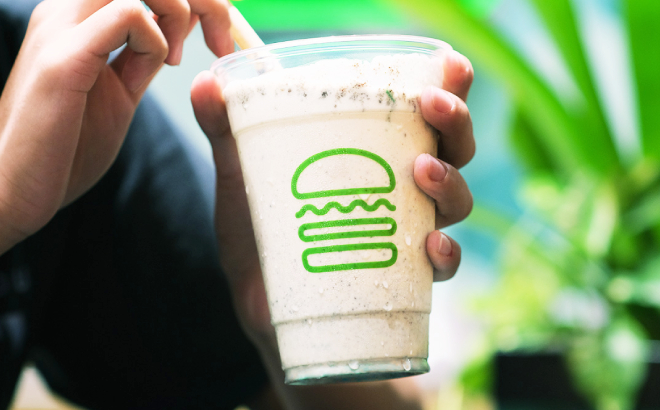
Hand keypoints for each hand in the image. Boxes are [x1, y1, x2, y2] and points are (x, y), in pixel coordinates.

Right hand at [0, 0, 232, 252]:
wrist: (17, 188)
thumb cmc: (66, 146)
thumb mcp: (120, 94)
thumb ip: (143, 59)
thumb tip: (172, 37)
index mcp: (82, 18)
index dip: (198, 2)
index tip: (222, 44)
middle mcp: (69, 12)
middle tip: (220, 44)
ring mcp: (63, 29)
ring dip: (178, 10)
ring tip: (176, 59)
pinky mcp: (63, 59)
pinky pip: (127, 14)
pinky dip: (156, 39)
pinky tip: (156, 68)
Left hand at [191, 48, 474, 408]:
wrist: (262, 311)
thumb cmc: (260, 238)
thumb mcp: (242, 181)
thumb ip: (226, 133)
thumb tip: (204, 82)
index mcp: (373, 154)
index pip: (420, 113)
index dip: (446, 86)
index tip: (450, 66)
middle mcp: (401, 190)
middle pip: (452, 149)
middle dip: (454, 122)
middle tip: (433, 106)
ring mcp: (406, 234)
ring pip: (455, 202)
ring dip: (450, 182)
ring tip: (423, 171)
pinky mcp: (401, 278)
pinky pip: (440, 265)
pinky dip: (445, 254)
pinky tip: (431, 246)